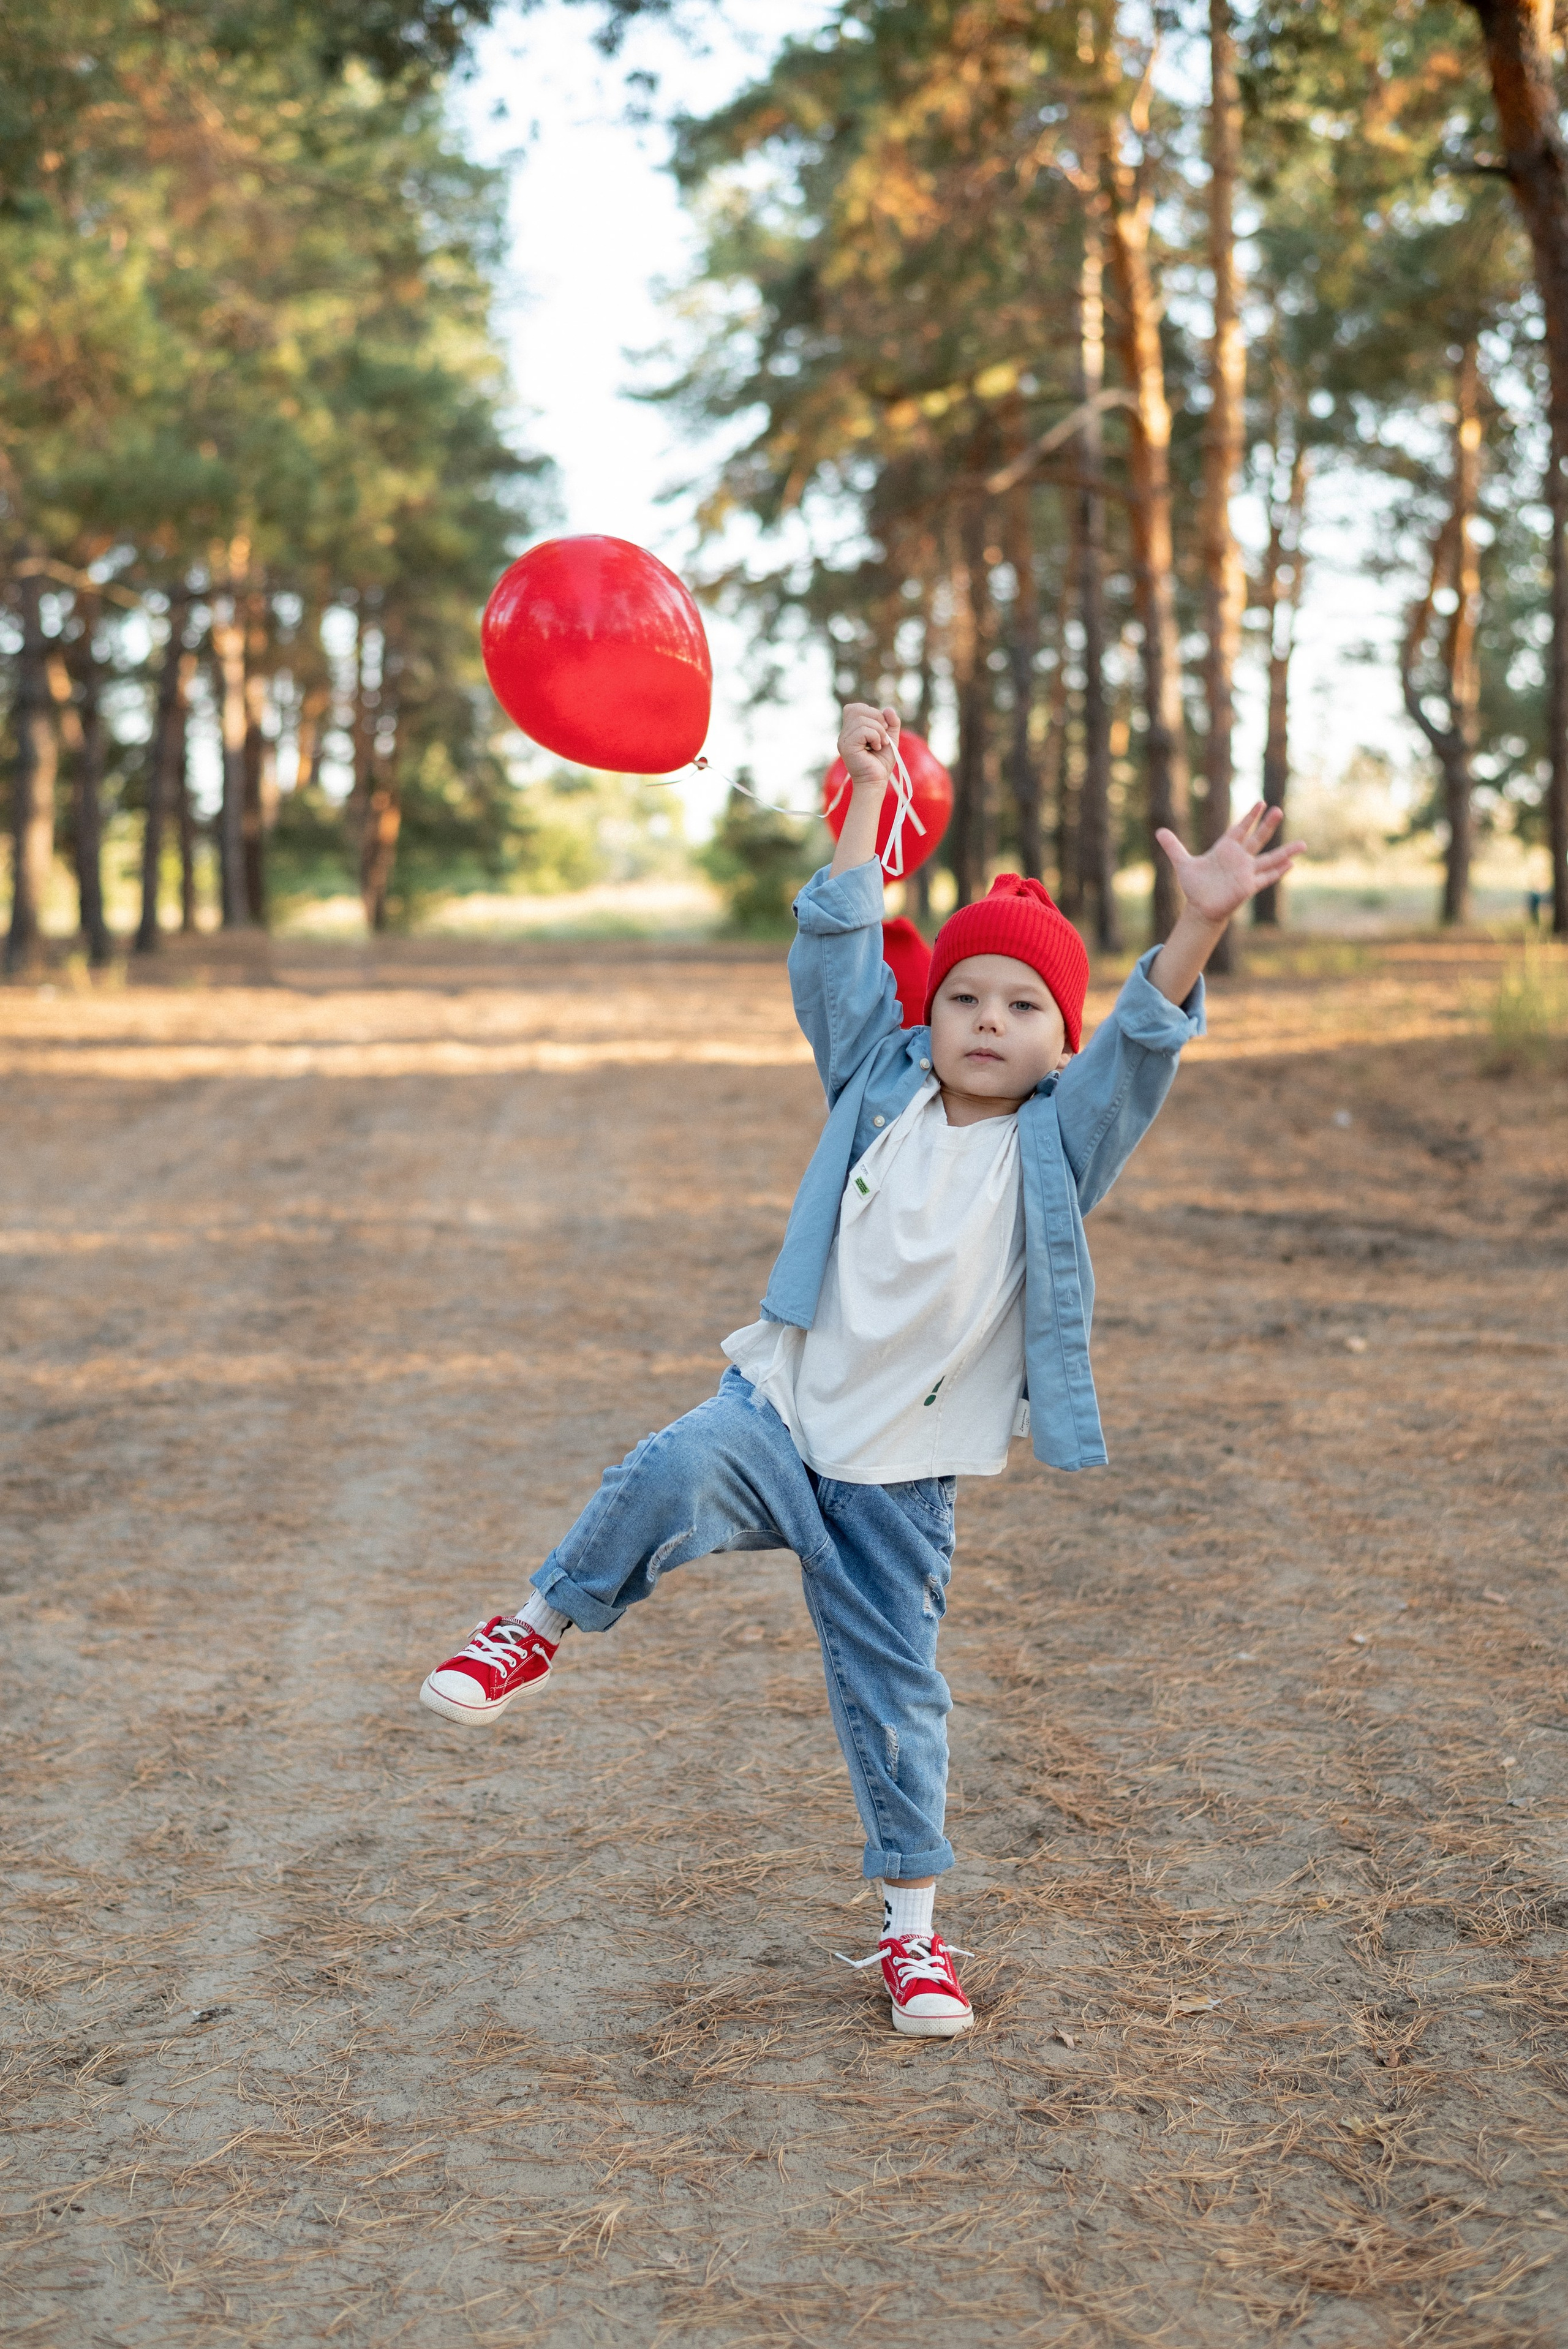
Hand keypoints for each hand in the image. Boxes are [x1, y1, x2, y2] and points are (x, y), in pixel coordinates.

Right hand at [837, 702, 900, 796]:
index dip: (871, 712)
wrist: (876, 781)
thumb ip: (891, 722)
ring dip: (878, 730)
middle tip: (884, 735)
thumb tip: (888, 709)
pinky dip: (875, 736)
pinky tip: (877, 747)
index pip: (855, 708)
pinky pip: (862, 730)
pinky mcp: (847, 747)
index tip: (881, 728)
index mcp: (851, 731)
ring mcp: (844, 740)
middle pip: (857, 709)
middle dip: (877, 718)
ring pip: (861, 720)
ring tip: (881, 743)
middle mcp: (844, 734)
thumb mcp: (890, 738)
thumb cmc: (881, 763)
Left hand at [1155, 802, 1304, 924]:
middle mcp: (1239, 859)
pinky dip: (1278, 872)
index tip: (1260, 803)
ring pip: (1269, 859)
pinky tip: (1292, 865)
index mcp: (1225, 849)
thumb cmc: (1194, 885)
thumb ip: (1173, 847)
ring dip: (1285, 852)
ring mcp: (1246, 873)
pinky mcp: (1248, 887)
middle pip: (1257, 839)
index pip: (1240, 829)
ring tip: (1303, 844)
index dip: (1249, 817)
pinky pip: (1266, 878)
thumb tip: (1158, 831)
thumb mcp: (1182, 864)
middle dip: (1267, 826)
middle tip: (1279, 811)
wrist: (1201, 907)